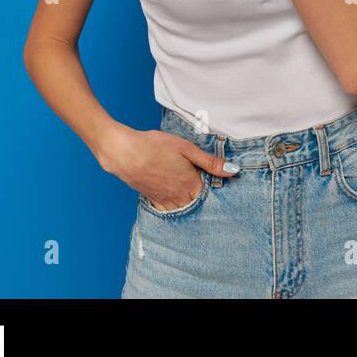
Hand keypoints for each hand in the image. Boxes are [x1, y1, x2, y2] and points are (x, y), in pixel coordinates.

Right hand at [97, 125, 237, 211]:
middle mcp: (178, 196)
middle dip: (203, 200)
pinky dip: (175, 207)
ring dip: (190, 204)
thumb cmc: (155, 146)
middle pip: (197, 205)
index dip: (215, 190)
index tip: (220, 186)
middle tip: (208, 193)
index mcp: (190, 183)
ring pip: (183, 209)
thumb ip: (210, 162)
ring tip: (192, 194)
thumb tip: (233, 170)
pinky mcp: (152, 199)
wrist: (123, 153)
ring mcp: (164, 200)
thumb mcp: (186, 149)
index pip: (210, 195)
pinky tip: (176, 198)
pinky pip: (168, 210)